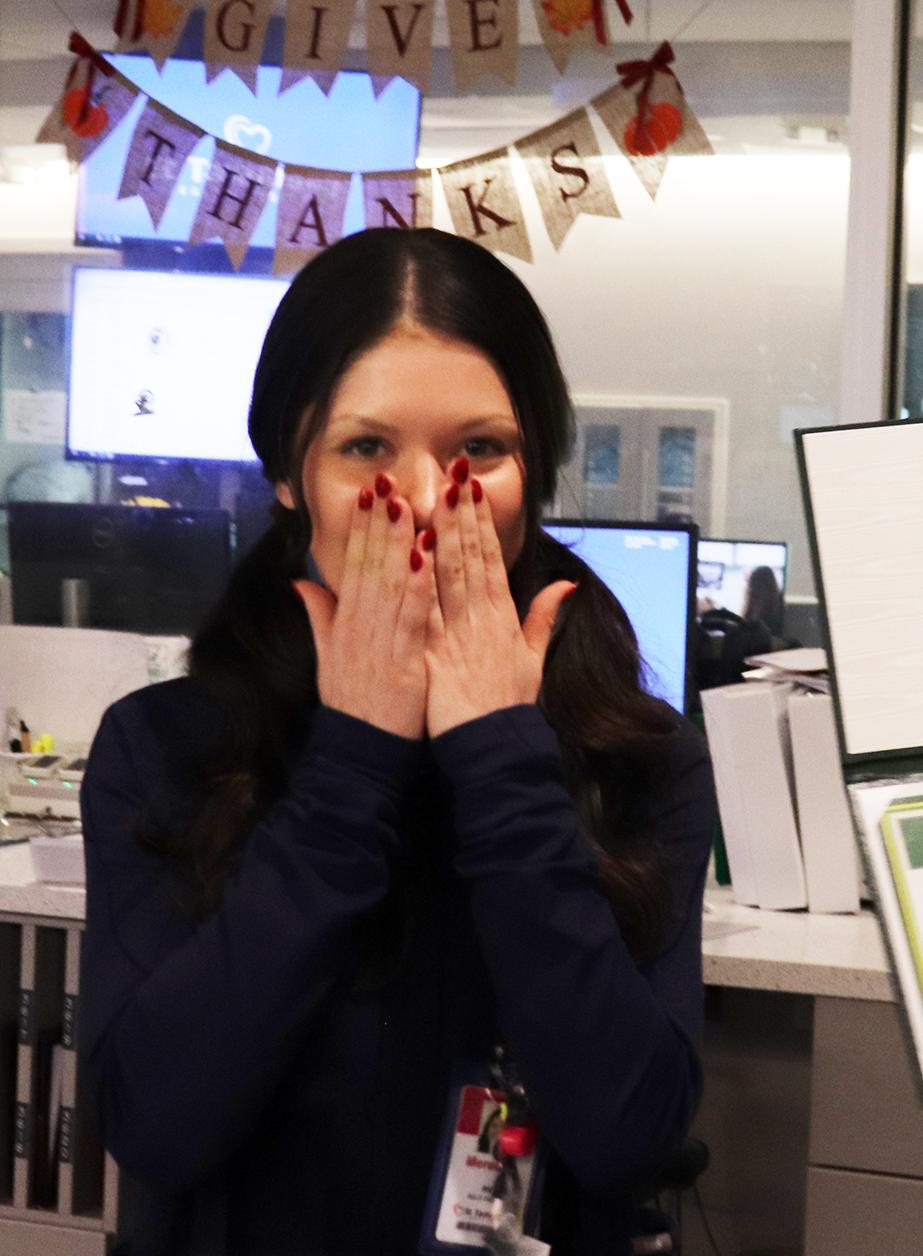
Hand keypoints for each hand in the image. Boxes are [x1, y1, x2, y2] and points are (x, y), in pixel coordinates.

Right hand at [291, 477, 433, 739]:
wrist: (360, 750)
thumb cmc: (350, 703)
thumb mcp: (327, 656)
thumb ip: (318, 615)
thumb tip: (300, 581)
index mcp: (344, 622)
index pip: (352, 565)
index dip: (360, 528)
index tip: (368, 493)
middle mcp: (358, 626)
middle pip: (369, 565)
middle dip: (378, 522)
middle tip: (386, 480)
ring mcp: (379, 642)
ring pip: (389, 582)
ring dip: (397, 541)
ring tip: (405, 504)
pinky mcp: (402, 659)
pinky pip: (410, 615)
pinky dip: (417, 584)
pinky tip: (425, 555)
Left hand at [424, 460, 575, 738]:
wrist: (494, 746)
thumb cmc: (509, 706)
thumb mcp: (533, 659)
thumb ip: (544, 618)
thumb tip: (565, 586)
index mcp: (502, 616)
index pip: (490, 557)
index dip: (481, 521)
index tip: (473, 488)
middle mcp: (482, 618)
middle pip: (471, 555)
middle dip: (462, 512)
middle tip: (454, 472)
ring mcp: (460, 633)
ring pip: (450, 573)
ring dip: (443, 532)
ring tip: (436, 494)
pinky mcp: (438, 653)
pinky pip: (427, 610)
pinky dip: (421, 580)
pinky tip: (413, 550)